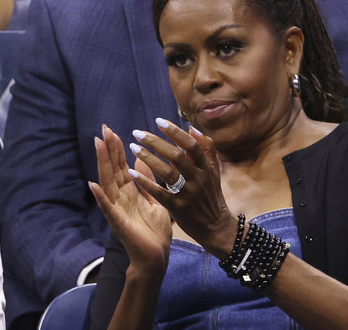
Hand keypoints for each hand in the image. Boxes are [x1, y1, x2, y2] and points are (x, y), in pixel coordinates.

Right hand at [90, 125, 171, 273]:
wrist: (156, 258)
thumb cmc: (155, 232)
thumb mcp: (155, 200)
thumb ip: (147, 181)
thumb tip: (142, 159)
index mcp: (130, 192)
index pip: (121, 166)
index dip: (117, 149)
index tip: (111, 131)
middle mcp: (120, 198)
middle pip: (112, 169)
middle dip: (108, 150)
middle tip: (103, 130)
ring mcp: (117, 209)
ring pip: (108, 182)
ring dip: (102, 164)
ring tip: (97, 145)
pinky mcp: (118, 223)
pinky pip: (108, 208)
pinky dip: (100, 197)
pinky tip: (93, 185)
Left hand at [128, 119, 237, 257]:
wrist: (216, 227)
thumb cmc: (211, 195)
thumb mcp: (213, 171)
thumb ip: (206, 149)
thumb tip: (192, 129)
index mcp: (206, 167)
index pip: (191, 144)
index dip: (175, 131)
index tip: (158, 121)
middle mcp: (198, 178)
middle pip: (176, 156)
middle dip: (155, 142)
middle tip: (137, 132)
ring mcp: (188, 193)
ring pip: (167, 172)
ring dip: (148, 158)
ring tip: (133, 148)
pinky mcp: (178, 207)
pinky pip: (159, 192)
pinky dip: (145, 182)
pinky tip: (131, 173)